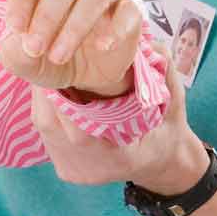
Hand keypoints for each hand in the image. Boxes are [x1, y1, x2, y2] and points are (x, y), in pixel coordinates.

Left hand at [0, 0, 143, 97]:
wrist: (81, 75)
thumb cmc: (44, 54)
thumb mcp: (22, 58)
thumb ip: (13, 51)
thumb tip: (22, 43)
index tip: (16, 28)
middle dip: (47, 16)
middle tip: (35, 48)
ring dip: (75, 27)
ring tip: (59, 56)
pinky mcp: (128, 11)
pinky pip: (127, 12)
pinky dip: (115, 30)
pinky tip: (101, 47)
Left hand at [30, 47, 210, 191]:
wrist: (162, 164)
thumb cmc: (167, 129)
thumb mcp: (174, 101)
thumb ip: (165, 71)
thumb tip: (150, 43)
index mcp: (121, 157)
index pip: (79, 130)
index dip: (61, 94)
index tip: (58, 61)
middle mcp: (92, 170)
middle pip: (50, 124)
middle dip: (44, 86)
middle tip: (45, 53)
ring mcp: (76, 172)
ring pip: (44, 127)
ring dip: (42, 95)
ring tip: (45, 65)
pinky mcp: (65, 170)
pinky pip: (46, 135)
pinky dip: (46, 108)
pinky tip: (49, 87)